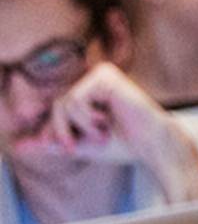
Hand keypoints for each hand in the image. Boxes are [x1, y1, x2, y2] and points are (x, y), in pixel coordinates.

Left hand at [23, 63, 197, 197]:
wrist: (153, 146)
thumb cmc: (124, 145)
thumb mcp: (81, 144)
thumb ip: (52, 142)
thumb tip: (18, 146)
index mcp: (90, 92)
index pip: (56, 108)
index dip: (55, 130)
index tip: (68, 148)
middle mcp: (94, 79)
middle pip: (57, 105)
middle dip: (62, 131)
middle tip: (76, 148)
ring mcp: (100, 75)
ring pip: (65, 102)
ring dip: (80, 126)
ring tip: (103, 132)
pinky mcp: (105, 76)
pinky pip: (76, 99)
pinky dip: (87, 117)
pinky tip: (107, 119)